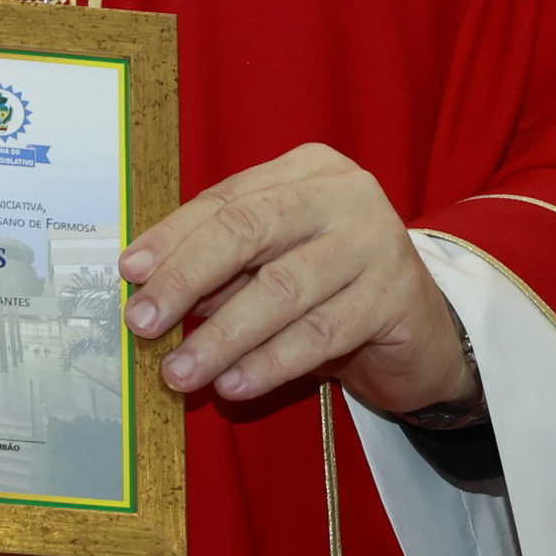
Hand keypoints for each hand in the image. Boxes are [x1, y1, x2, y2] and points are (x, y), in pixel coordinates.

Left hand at [119, 142, 470, 415]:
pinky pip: (319, 333)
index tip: (131, 272)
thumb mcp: (272, 263)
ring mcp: (377, 241)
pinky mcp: (397, 296)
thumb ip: (221, 266)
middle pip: (248, 230)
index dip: (172, 236)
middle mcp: (344, 194)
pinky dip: (269, 362)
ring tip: (182, 371)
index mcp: (305, 170)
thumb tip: (149, 285)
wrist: (424, 332)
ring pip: (281, 289)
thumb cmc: (332, 288)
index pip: (225, 200)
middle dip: (187, 279)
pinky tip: (234, 384)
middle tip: (144, 322)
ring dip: (222, 336)